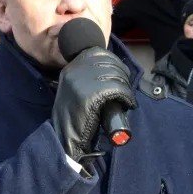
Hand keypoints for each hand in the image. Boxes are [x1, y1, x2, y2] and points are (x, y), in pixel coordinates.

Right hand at [51, 48, 136, 168]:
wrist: (65, 140)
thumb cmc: (75, 118)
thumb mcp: (76, 90)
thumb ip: (88, 77)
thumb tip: (113, 70)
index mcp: (71, 68)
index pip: (99, 53)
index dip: (115, 63)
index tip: (122, 76)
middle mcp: (74, 71)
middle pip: (109, 63)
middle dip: (123, 76)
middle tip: (126, 92)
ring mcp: (80, 82)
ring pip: (115, 76)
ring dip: (126, 88)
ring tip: (126, 100)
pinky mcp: (89, 95)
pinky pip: (116, 88)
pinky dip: (126, 96)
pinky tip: (127, 104)